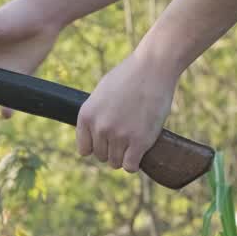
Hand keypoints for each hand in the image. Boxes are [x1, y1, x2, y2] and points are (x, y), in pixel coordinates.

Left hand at [76, 51, 177, 172]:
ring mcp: (119, 136)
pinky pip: (130, 166)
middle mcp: (99, 128)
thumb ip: (96, 114)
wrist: (152, 69)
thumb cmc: (128, 77)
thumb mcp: (101, 94)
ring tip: (133, 145)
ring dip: (123, 157)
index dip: (96, 147)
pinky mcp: (139, 141)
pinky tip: (139, 154)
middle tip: (125, 139)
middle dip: (112, 150)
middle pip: (101, 156)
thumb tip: (96, 132)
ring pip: (115, 163)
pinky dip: (134, 164)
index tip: (106, 142)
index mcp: (86, 116)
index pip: (84, 149)